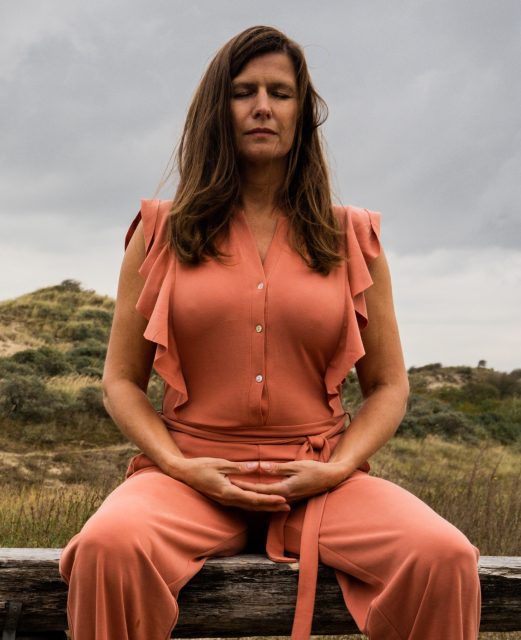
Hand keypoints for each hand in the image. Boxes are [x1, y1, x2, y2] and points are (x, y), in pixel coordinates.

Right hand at [173, 457, 289, 511]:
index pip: (252, 499)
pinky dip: (254, 503)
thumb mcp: (220, 464)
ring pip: (248, 506)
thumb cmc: (200, 466)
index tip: (282, 500)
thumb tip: (257, 467)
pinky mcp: (223, 497)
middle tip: (287, 507)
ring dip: (264, 506)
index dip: (269, 500)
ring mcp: (225, 500)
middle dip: (271, 506)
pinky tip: (262, 502)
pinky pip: (242, 503)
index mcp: (227, 492)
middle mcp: (227, 499)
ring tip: (279, 506)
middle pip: (253, 506)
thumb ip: (239, 467)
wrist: (183, 473)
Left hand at [229, 459, 349, 502]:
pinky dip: (261, 498)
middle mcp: (285, 498)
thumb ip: (277, 468)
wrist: (330, 479)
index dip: (245, 486)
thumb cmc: (314, 470)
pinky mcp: (290, 499)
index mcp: (285, 489)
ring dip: (251, 497)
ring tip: (236, 493)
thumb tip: (260, 467)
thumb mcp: (296, 466)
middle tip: (228, 488)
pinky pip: (272, 500)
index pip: (259, 489)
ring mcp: (288, 500)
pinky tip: (252, 495)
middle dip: (243, 493)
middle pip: (259, 498)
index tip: (232, 481)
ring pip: (265, 501)